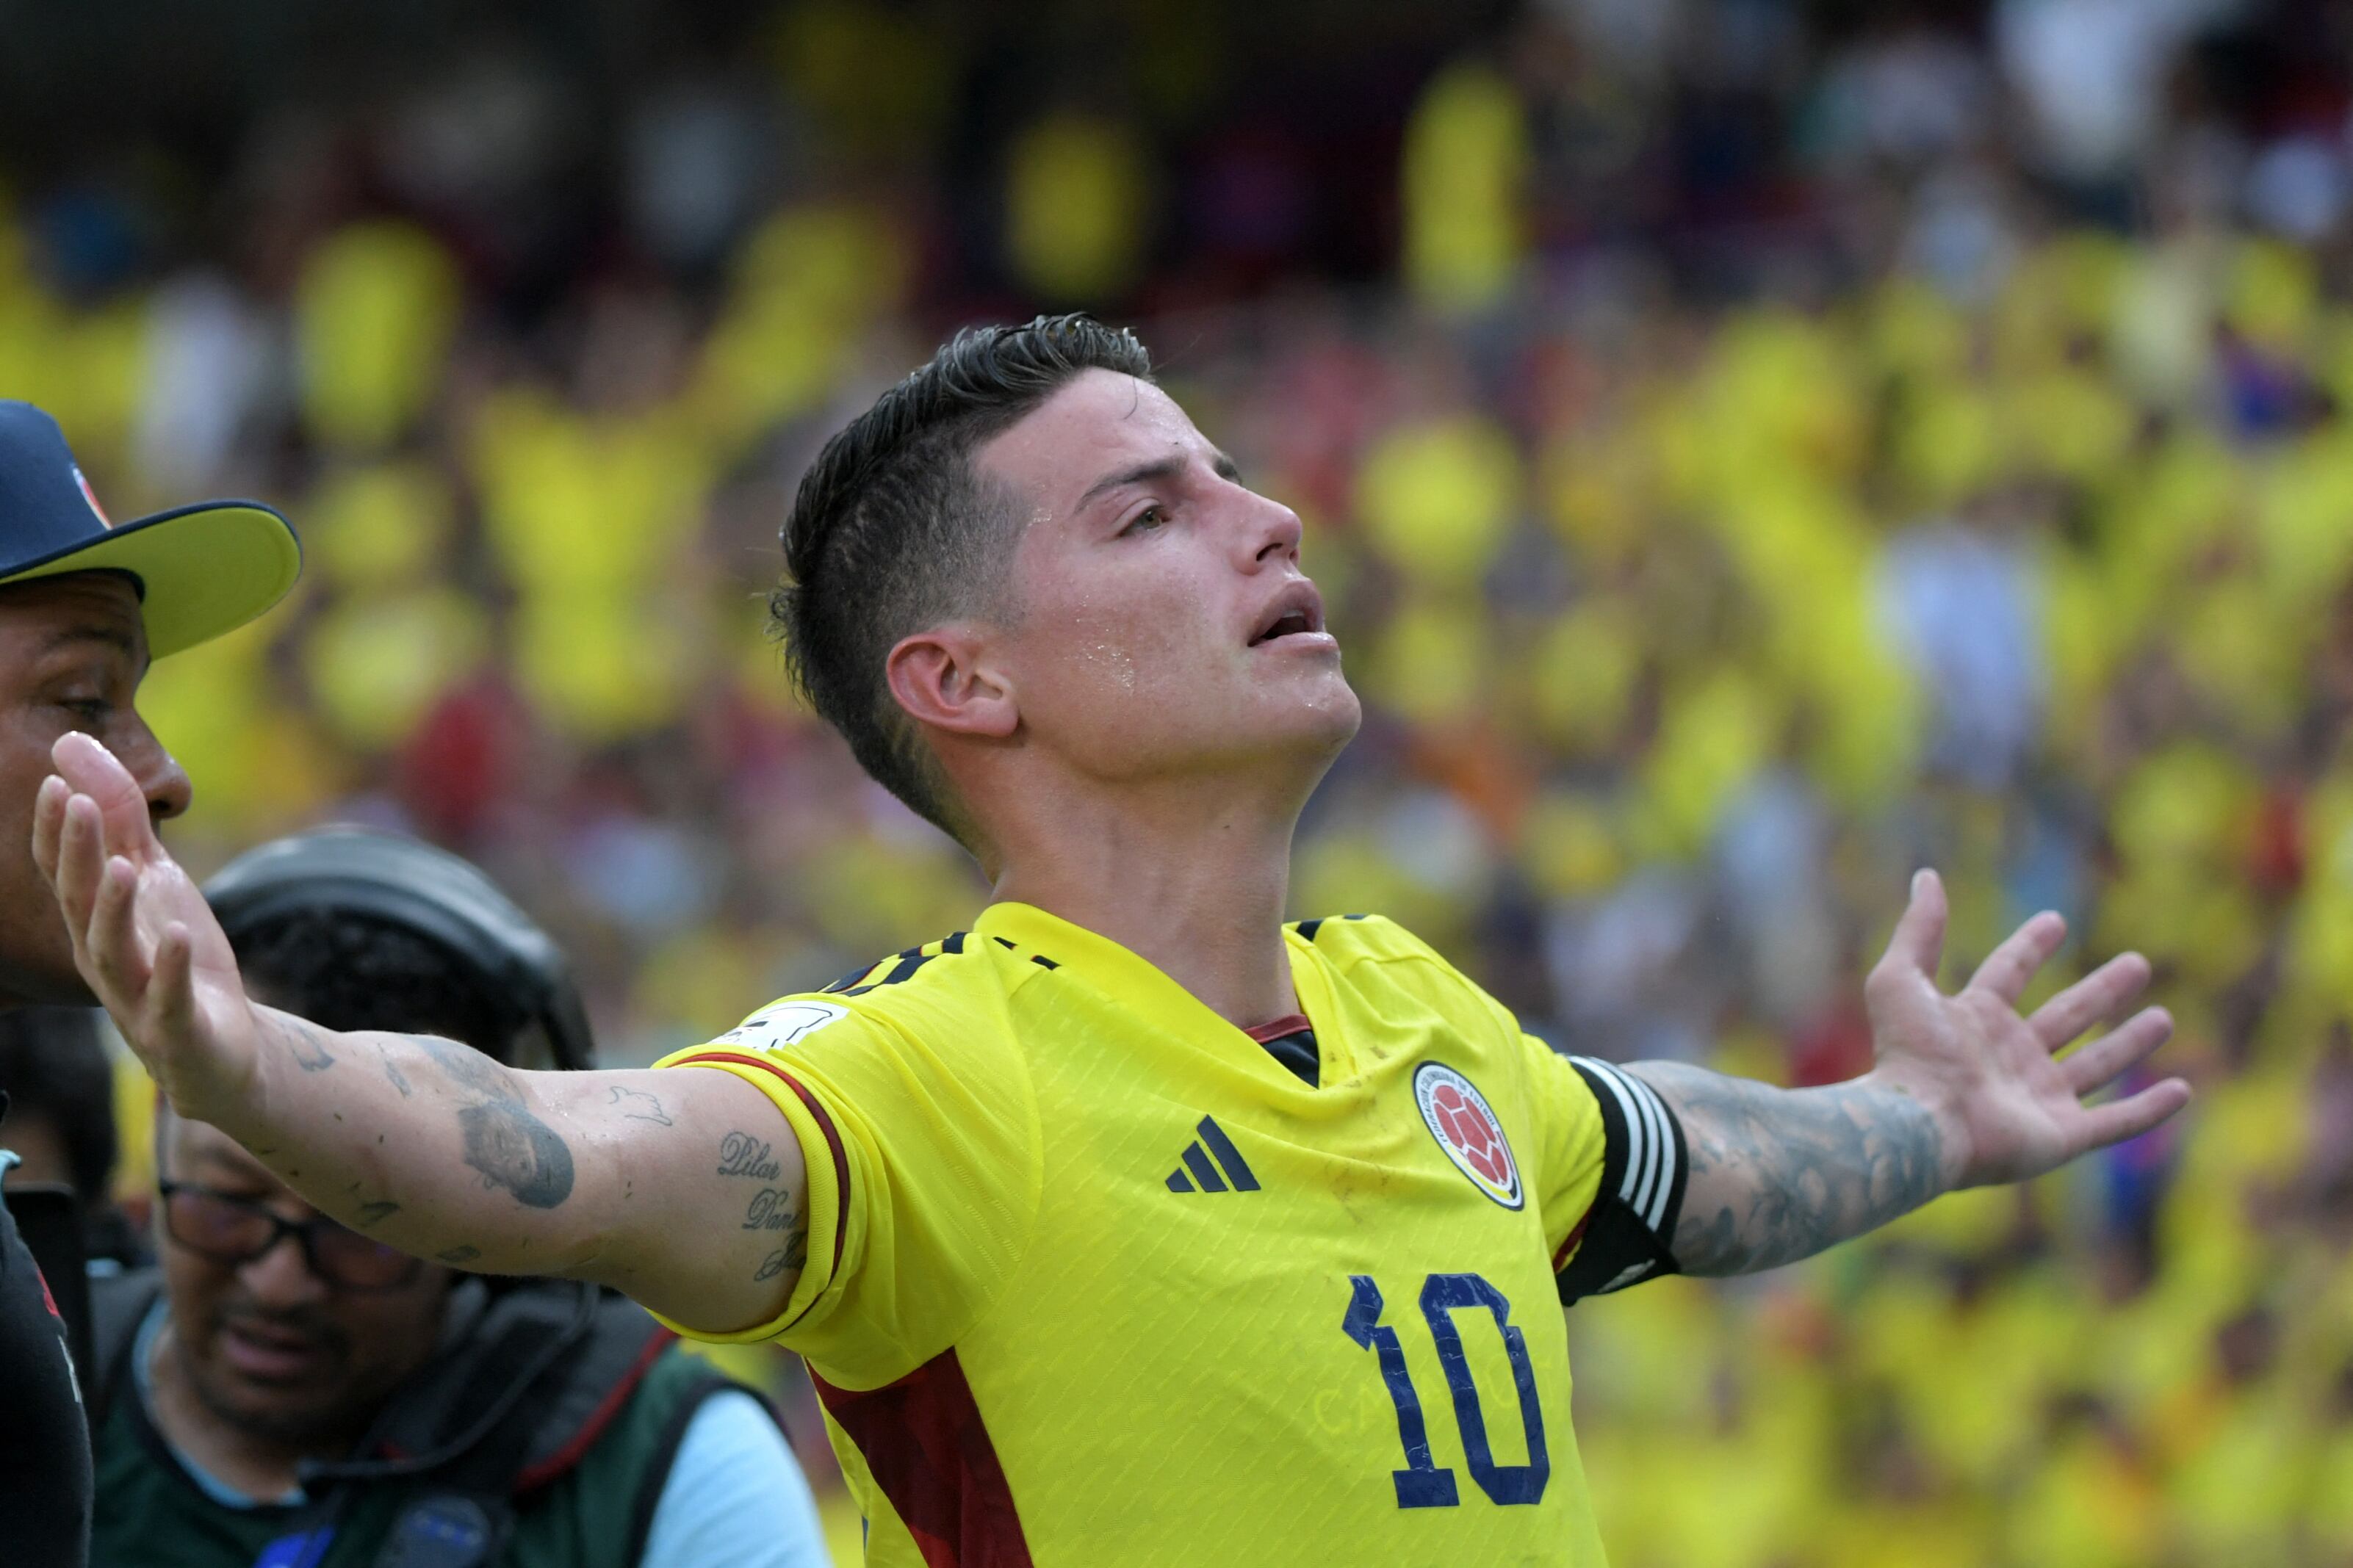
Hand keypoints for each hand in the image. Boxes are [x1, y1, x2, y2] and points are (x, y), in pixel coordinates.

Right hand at [31, 732, 263, 1123]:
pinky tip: (176, 934)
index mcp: (94, 922)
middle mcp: (104, 958)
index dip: (57, 831)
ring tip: (122, 864)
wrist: (222, 1047)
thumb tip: (70, 746)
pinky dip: (171, 968)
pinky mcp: (177, 1029)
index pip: (64, 873)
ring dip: (112, 908)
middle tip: (75, 802)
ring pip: (113, 951)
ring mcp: (137, 997)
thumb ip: (120, 818)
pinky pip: (169, 999)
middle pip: (78, 903)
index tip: (56, 782)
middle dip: (76, 853)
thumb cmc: (176, 956)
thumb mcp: (154, 877)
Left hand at [1862, 869, 2190, 1190]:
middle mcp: (2010, 1058)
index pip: (2009, 972)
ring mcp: (2038, 1099)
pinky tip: (2182, 1091)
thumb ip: (1918, 930)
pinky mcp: (2062, 1137)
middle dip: (2102, 990)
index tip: (2055, 920)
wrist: (1920, 1125)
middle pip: (2067, 1015)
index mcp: (1974, 1019)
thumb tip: (1926, 875)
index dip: (2030, 945)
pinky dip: (2150, 1109)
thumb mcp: (1902, 979)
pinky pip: (2117, 1122)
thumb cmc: (1910, 1054)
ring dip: (2130, 1043)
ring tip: (2164, 1018)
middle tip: (2138, 963)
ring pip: (2097, 1066)